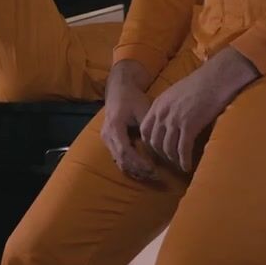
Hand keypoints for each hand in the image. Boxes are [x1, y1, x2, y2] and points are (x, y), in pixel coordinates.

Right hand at [100, 60, 160, 182]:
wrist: (119, 89)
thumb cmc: (132, 98)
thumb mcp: (143, 110)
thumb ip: (148, 128)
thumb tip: (158, 146)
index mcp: (114, 127)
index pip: (126, 151)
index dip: (139, 162)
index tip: (154, 168)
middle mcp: (107, 136)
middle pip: (122, 160)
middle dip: (139, 170)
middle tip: (156, 175)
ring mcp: (107, 140)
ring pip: (119, 162)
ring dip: (135, 170)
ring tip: (151, 174)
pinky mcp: (110, 142)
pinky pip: (119, 159)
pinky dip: (131, 166)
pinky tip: (144, 170)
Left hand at [138, 48, 259, 172]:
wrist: (217, 77)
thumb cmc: (202, 83)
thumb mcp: (177, 92)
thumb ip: (169, 106)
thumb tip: (170, 120)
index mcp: (158, 104)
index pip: (145, 130)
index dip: (150, 143)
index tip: (158, 149)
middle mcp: (163, 113)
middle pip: (154, 142)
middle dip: (161, 154)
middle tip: (170, 160)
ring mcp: (175, 120)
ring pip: (167, 148)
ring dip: (173, 159)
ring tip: (180, 164)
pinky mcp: (189, 126)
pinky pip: (183, 150)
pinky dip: (184, 161)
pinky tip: (187, 166)